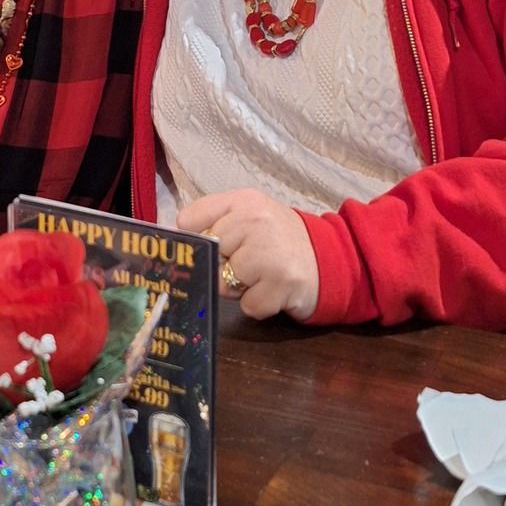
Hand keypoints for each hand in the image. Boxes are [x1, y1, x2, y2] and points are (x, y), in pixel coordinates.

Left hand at [177, 187, 319, 322]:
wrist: (332, 258)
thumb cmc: (280, 241)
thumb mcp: (249, 217)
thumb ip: (212, 221)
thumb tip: (173, 236)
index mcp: (243, 200)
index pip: (190, 220)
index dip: (198, 240)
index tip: (215, 247)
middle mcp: (255, 220)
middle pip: (208, 256)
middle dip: (222, 267)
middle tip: (249, 262)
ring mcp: (269, 251)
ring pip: (223, 283)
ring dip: (240, 288)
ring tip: (263, 276)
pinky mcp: (282, 282)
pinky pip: (247, 305)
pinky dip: (258, 305)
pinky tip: (274, 291)